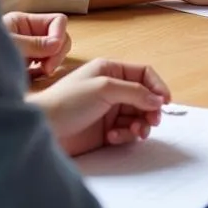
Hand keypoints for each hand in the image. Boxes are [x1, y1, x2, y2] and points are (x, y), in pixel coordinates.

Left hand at [3, 11, 70, 78]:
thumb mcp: (9, 45)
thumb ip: (33, 43)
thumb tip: (57, 44)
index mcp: (25, 22)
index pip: (57, 21)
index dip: (59, 35)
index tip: (51, 51)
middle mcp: (30, 34)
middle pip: (60, 37)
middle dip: (58, 53)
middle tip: (47, 68)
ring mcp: (29, 51)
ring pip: (56, 53)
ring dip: (53, 63)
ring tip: (40, 73)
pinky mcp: (26, 68)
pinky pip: (45, 67)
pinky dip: (44, 73)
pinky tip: (34, 77)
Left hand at [32, 58, 170, 156]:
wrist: (43, 128)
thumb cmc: (67, 101)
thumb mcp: (104, 88)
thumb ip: (134, 92)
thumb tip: (158, 99)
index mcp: (111, 70)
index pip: (144, 74)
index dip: (157, 86)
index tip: (165, 103)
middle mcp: (112, 88)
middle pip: (144, 97)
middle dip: (150, 109)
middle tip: (152, 122)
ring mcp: (108, 110)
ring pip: (138, 116)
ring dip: (140, 125)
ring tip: (135, 133)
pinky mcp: (104, 130)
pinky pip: (126, 132)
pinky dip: (124, 136)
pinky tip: (112, 137)